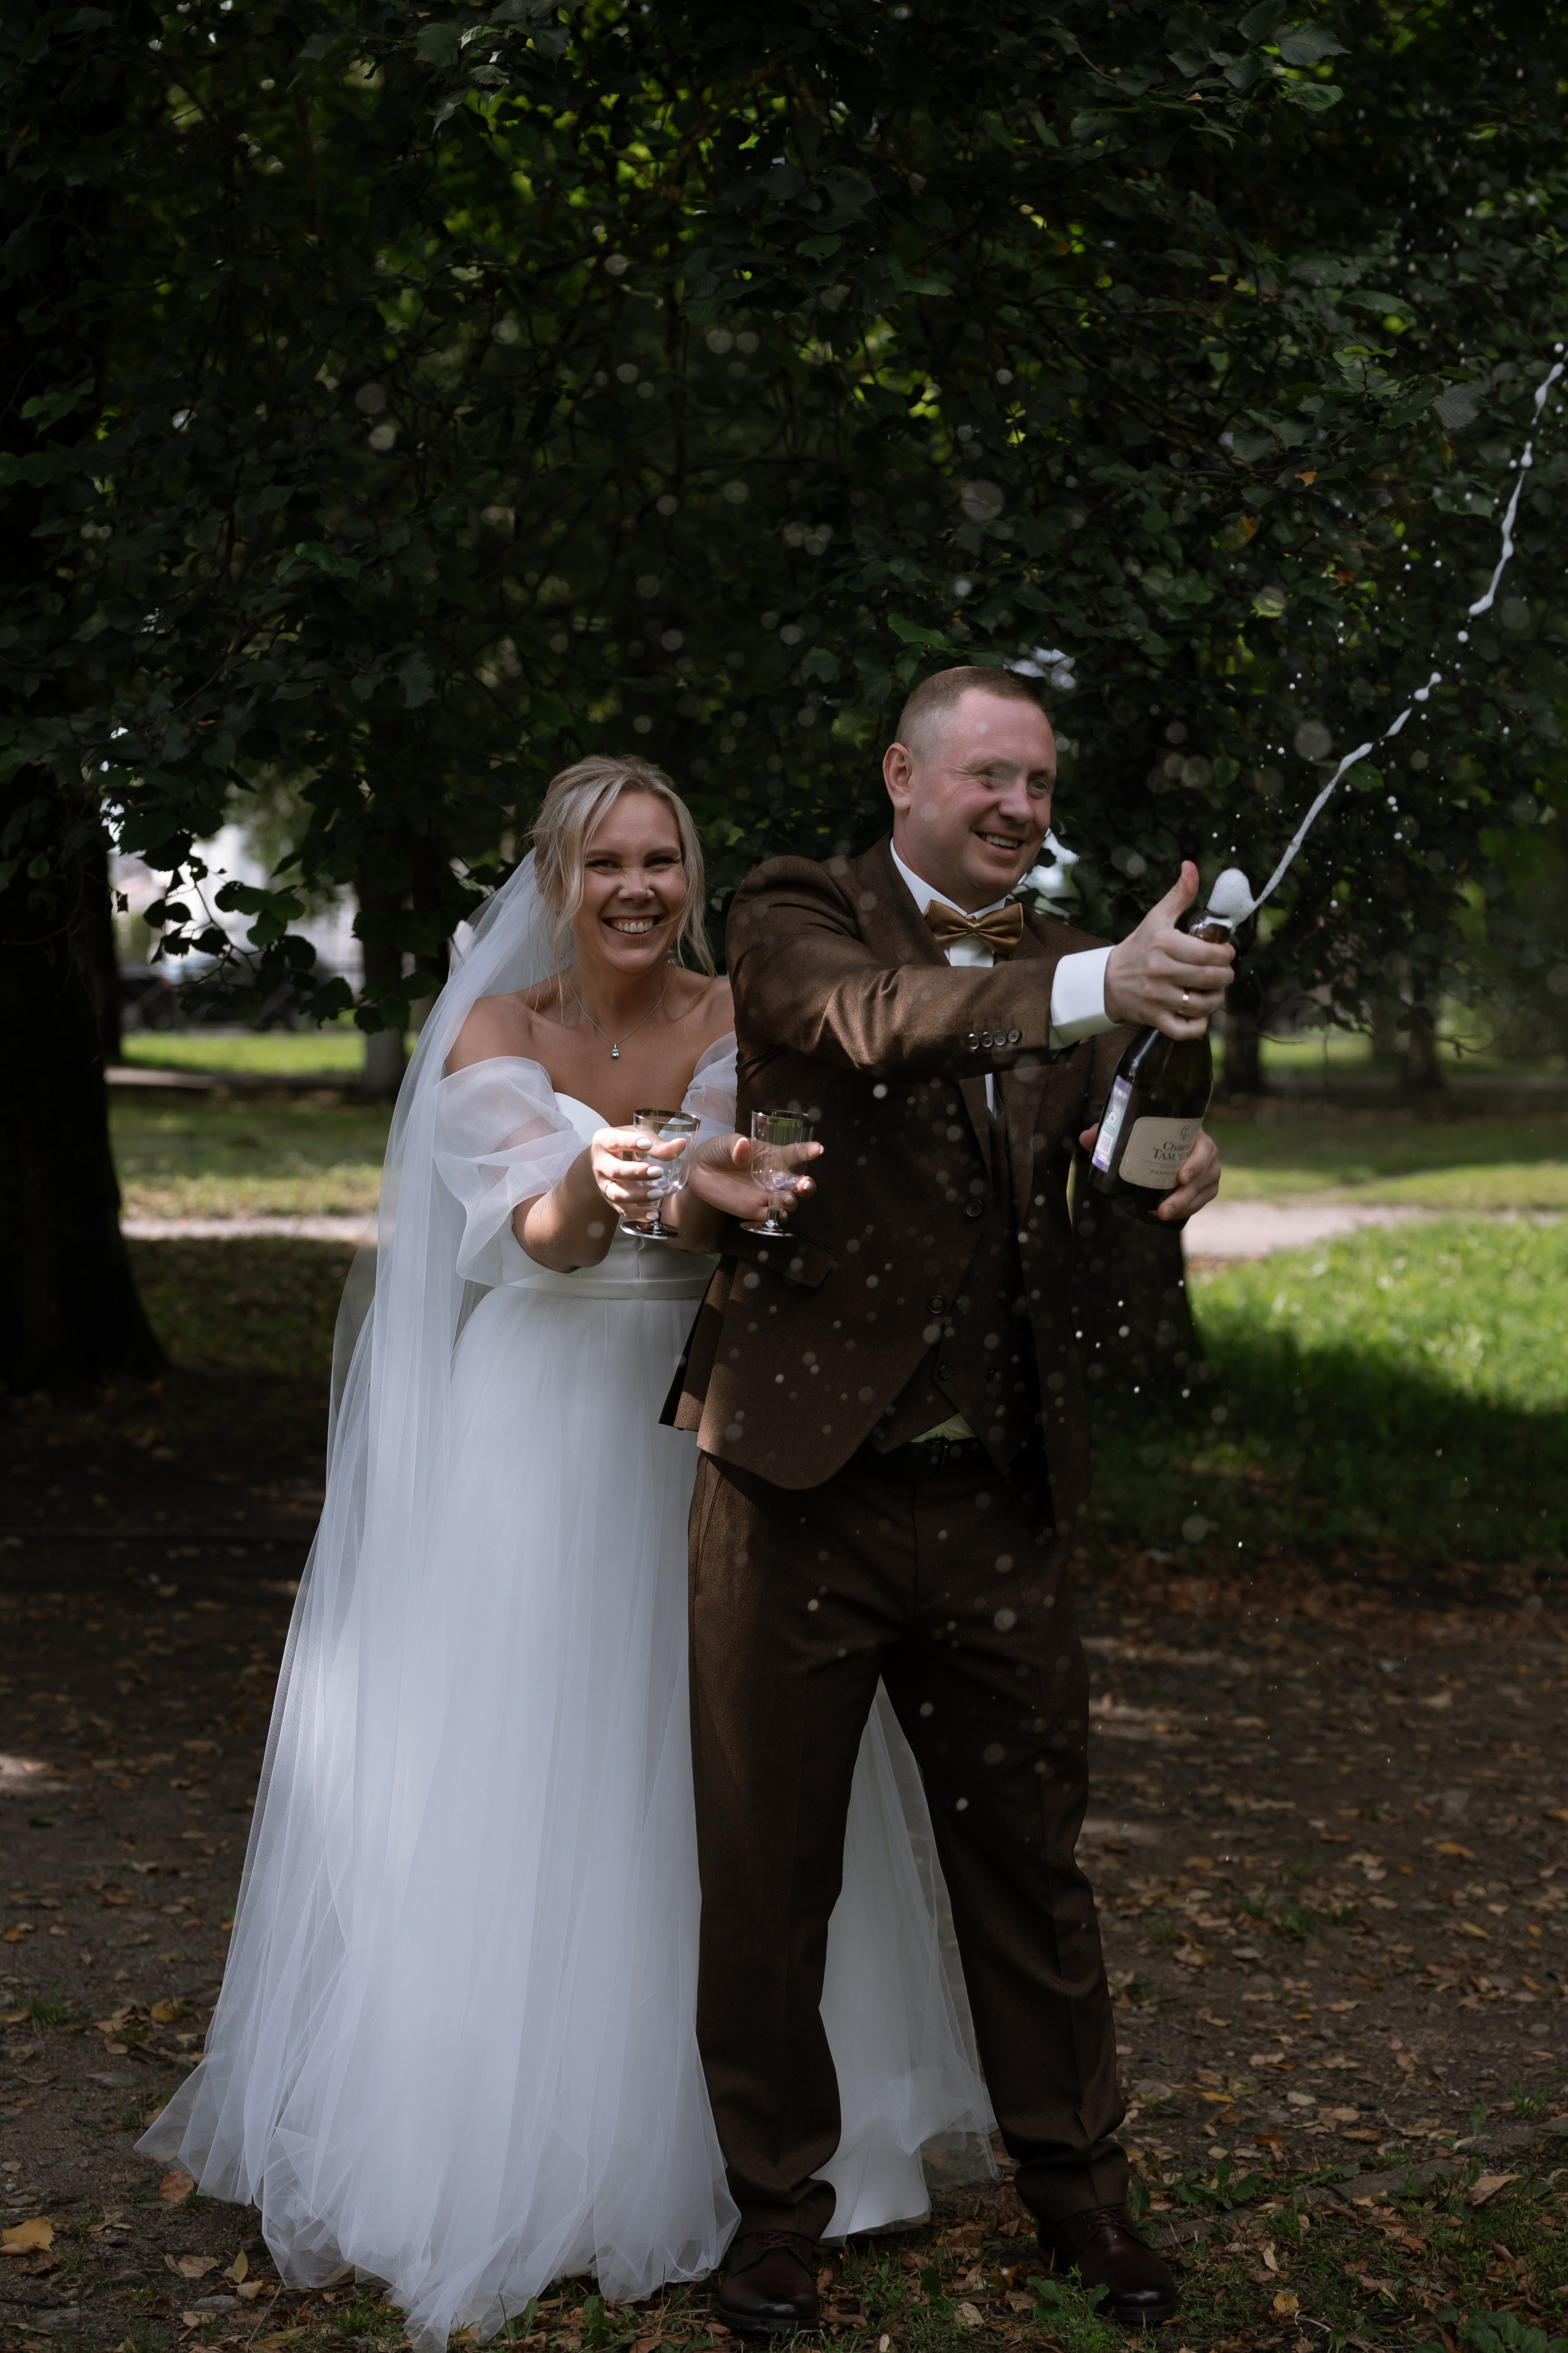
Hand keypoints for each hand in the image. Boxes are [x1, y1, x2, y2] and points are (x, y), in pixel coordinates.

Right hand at [588, 1124, 684, 1217]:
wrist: (604, 1161)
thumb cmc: (625, 1144)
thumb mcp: (637, 1137)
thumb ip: (657, 1143)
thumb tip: (680, 1145)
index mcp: (604, 1141)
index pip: (615, 1141)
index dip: (630, 1142)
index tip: (647, 1144)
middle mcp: (600, 1164)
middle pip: (615, 1170)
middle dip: (637, 1172)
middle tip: (658, 1171)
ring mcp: (604, 1184)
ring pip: (617, 1193)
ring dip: (638, 1195)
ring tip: (658, 1193)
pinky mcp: (610, 1199)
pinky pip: (622, 1209)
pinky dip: (638, 1214)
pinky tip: (653, 1215)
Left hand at [687, 1130, 821, 1223]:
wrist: (698, 1171)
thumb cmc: (717, 1151)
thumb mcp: (726, 1142)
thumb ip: (736, 1145)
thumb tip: (744, 1148)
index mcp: (772, 1156)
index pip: (795, 1154)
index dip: (808, 1151)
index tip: (818, 1150)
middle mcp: (773, 1177)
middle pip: (798, 1183)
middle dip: (806, 1185)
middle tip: (805, 1184)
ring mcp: (765, 1194)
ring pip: (788, 1202)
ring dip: (792, 1202)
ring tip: (786, 1199)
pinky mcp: (753, 1209)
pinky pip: (770, 1216)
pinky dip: (776, 1216)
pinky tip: (776, 1213)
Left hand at [1078, 1121, 1220, 1222]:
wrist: (1160, 1141)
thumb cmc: (1146, 1134)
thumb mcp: (1128, 1131)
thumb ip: (1107, 1132)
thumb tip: (1086, 1138)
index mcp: (1192, 1133)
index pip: (1203, 1147)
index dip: (1196, 1163)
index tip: (1180, 1177)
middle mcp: (1205, 1151)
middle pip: (1203, 1175)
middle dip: (1184, 1196)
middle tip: (1163, 1210)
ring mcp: (1208, 1170)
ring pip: (1203, 1191)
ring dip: (1185, 1206)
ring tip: (1162, 1215)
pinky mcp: (1206, 1186)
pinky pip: (1202, 1200)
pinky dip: (1187, 1209)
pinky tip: (1170, 1215)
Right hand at [1104, 861, 1234, 1037]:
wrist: (1105, 980)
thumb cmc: (1138, 947)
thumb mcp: (1156, 918)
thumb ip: (1179, 894)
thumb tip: (1191, 866)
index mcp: (1163, 943)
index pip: (1208, 953)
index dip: (1226, 955)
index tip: (1226, 953)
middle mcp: (1159, 971)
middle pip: (1209, 979)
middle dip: (1225, 977)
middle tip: (1224, 973)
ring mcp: (1156, 997)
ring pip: (1201, 1005)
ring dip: (1215, 1000)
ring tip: (1214, 992)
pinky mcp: (1153, 1018)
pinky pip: (1183, 1030)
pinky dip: (1197, 1027)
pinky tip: (1199, 1016)